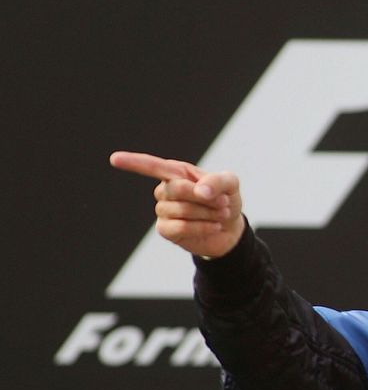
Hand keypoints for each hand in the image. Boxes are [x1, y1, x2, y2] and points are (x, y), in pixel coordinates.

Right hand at [110, 151, 244, 258]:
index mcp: (176, 172)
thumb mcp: (230, 184)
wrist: (230, 229)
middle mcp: (165, 189)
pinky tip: (214, 226)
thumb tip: (200, 191)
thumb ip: (217, 181)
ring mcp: (163, 210)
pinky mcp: (166, 230)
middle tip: (223, 202)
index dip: (133, 162)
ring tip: (220, 214)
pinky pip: (178, 228)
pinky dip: (201, 227)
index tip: (114, 159)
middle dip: (204, 198)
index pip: (151, 165)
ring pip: (180, 210)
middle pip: (176, 189)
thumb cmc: (225, 199)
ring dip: (207, 214)